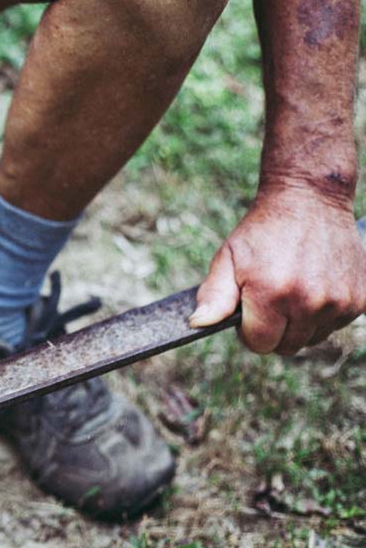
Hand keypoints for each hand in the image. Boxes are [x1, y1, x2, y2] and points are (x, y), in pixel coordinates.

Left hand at [190, 191, 365, 354]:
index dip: (249, 331)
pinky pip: (336, 324)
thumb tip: (198, 324)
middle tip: (269, 299)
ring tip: (293, 289)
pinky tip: (315, 285)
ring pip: (312, 338)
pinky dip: (324, 313)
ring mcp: (339, 302)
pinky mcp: (361, 299)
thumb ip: (213, 297)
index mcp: (273, 294)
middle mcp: (310, 302)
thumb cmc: (262, 233)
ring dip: (300, 323)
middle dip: (274, 330)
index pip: (260, 344)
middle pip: (287, 347)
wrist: (309, 200)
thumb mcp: (228, 259)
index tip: (249, 311)